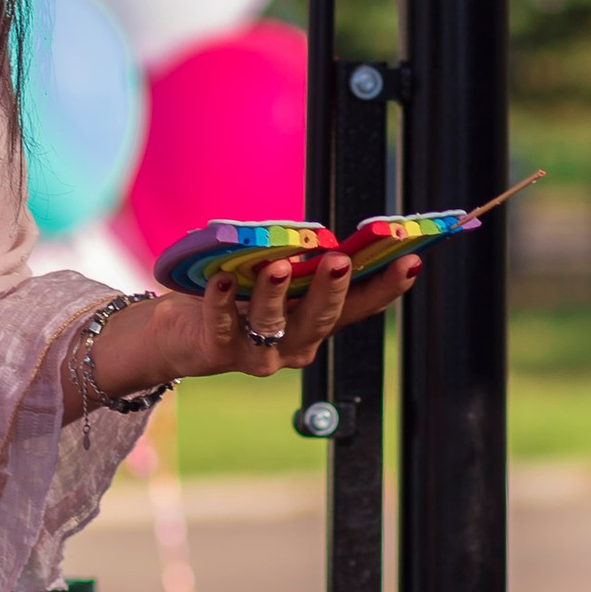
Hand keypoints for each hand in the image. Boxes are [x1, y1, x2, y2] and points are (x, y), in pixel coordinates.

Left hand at [77, 251, 419, 406]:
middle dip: (333, 289)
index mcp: (316, 322)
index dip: (387, 287)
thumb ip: (296, 262)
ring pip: (274, 325)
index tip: (412, 260)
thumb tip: (315, 236)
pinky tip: (222, 278)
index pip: (360, 306)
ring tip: (279, 265)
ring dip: (277, 293)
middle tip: (340, 261)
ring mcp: (259, 355)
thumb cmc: (236, 293)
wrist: (178, 331)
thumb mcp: (273, 276)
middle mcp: (295, 344)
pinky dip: (222, 302)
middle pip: (322, 318)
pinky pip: (223, 326)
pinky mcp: (219, 352)